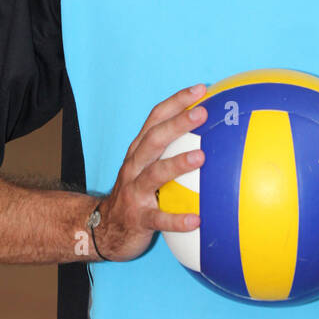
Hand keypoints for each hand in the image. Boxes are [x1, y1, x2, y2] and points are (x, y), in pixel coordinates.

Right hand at [93, 85, 206, 261]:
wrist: (105, 229)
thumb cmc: (137, 194)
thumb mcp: (148, 168)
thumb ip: (171, 151)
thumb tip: (213, 136)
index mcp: (139, 151)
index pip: (155, 118)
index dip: (176, 101)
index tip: (200, 89)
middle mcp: (134, 166)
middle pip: (154, 139)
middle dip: (178, 124)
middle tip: (202, 113)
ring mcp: (134, 191)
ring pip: (154, 174)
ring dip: (177, 164)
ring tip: (201, 157)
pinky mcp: (138, 218)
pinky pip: (159, 219)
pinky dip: (177, 220)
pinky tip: (197, 220)